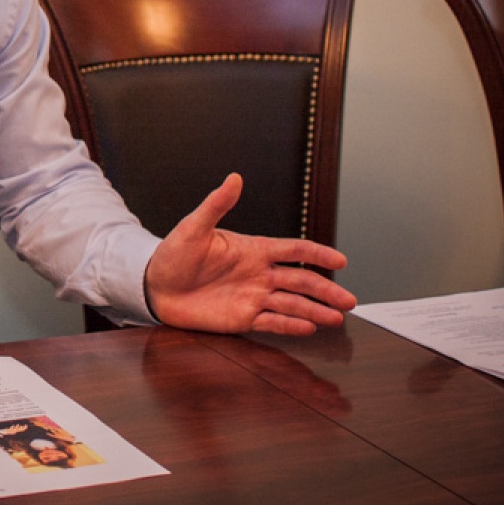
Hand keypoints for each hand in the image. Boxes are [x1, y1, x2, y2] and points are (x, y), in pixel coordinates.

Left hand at [144, 173, 356, 335]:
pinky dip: (290, 325)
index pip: (293, 249)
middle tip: (349, 300)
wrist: (154, 287)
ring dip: (315, 310)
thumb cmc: (173, 254)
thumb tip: (234, 178)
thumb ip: (216, 204)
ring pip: (292, 304)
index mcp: (252, 249)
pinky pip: (272, 322)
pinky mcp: (242, 318)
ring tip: (336, 317)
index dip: (317, 253)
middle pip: (301, 281)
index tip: (340, 260)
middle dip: (326, 290)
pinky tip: (308, 327)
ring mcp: (253, 297)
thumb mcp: (193, 227)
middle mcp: (258, 274)